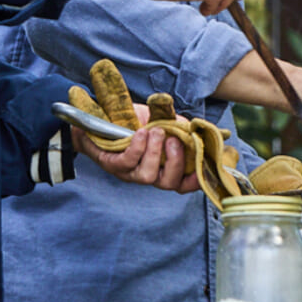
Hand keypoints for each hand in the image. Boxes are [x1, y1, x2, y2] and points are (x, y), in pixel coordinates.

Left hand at [79, 105, 198, 192]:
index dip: (194, 180)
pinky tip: (141, 133)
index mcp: (163, 167)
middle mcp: (148, 174)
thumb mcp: (161, 120)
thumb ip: (178, 125)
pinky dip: (137, 147)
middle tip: (172, 140)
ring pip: (148, 176)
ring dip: (155, 152)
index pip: (182, 183)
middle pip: (169, 183)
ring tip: (155, 131)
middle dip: (175, 161)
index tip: (201, 166)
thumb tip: (194, 126)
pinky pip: (128, 162)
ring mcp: (129, 172)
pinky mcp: (112, 165)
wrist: (101, 119)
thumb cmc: (133, 122)